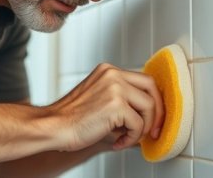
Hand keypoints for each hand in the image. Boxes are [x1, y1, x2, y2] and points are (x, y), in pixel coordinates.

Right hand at [47, 63, 163, 151]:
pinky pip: (138, 125)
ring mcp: (115, 88)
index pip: (143, 79)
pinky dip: (132, 138)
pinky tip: (118, 142)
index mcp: (108, 71)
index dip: (153, 99)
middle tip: (154, 129)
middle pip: (151, 87)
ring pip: (149, 107)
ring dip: (143, 128)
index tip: (153, 117)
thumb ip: (121, 99)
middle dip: (157, 111)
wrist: (54, 126)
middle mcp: (113, 74)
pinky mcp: (116, 105)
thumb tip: (146, 114)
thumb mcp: (98, 97)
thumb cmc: (71, 118)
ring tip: (128, 138)